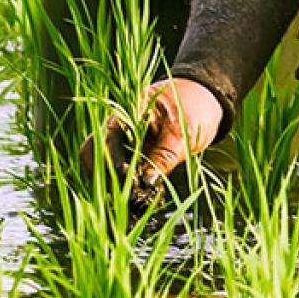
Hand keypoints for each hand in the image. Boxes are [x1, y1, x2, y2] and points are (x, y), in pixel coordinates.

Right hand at [100, 78, 223, 191]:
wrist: (205, 98)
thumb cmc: (196, 107)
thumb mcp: (185, 134)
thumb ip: (164, 157)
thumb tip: (146, 182)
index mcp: (129, 111)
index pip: (109, 138)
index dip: (115, 162)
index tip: (131, 182)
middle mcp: (118, 125)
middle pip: (92, 151)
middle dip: (104, 176)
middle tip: (127, 197)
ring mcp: (121, 138)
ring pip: (99, 161)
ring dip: (110, 182)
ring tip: (132, 200)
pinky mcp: (129, 151)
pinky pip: (114, 167)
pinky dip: (120, 183)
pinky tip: (136, 195)